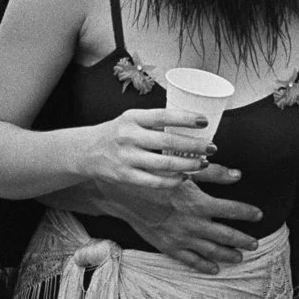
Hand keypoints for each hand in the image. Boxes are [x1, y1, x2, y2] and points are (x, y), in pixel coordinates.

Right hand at [81, 108, 218, 190]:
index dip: (185, 118)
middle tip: (212, 147)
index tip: (204, 121)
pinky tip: (184, 177)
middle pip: (167, 142)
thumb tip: (191, 123)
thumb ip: (155, 121)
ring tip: (202, 164)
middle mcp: (129, 136)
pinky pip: (154, 182)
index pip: (163, 116)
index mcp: (133, 118)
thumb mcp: (132, 119)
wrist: (87, 151)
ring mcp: (127, 158)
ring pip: (164, 165)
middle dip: (194, 146)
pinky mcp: (125, 176)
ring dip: (188, 165)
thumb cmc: (118, 132)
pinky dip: (173, 181)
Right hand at [106, 170, 261, 273]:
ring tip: (240, 257)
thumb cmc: (155, 179)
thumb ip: (213, 174)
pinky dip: (204, 266)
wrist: (125, 195)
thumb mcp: (185, 172)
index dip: (247, 212)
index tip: (259, 214)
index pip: (232, 209)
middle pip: (226, 235)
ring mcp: (181, 238)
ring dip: (228, 254)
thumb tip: (238, 175)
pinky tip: (214, 269)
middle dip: (243, 240)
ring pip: (211, 251)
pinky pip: (190, 260)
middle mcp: (193, 224)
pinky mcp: (168, 246)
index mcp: (200, 204)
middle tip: (255, 243)